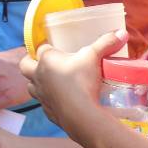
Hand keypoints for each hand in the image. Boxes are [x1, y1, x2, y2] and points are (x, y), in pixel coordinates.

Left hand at [19, 28, 127, 145]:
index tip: (56, 48)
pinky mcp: (46, 111)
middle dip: (30, 62)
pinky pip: (43, 103)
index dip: (48, 47)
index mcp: (46, 60)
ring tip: (50, 81)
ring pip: (30, 86)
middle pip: (25, 65)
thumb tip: (122, 33)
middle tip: (41, 62)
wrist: (81, 114)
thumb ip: (106, 43)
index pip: (41, 48)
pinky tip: (60, 100)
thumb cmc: (83, 81)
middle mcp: (38, 76)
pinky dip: (48, 100)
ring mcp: (40, 95)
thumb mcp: (95, 57)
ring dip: (36, 82)